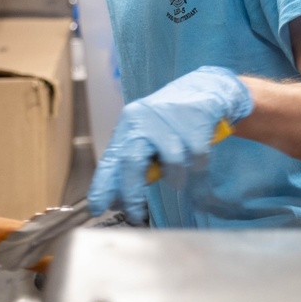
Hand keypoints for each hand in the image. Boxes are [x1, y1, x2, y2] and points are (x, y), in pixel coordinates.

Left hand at [88, 67, 253, 223]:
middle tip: (135, 213)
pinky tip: (199, 159)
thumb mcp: (148, 139)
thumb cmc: (171, 120)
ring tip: (181, 173)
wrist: (203, 89)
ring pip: (173, 163)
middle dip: (132, 192)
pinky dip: (200, 167)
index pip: (110, 160)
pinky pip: (197, 158)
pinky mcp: (194, 120)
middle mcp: (143, 120)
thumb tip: (119, 199)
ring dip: (178, 177)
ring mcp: (169, 119)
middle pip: (132, 162)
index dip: (102, 186)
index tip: (97, 208)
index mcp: (128, 126)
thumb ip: (135, 166)